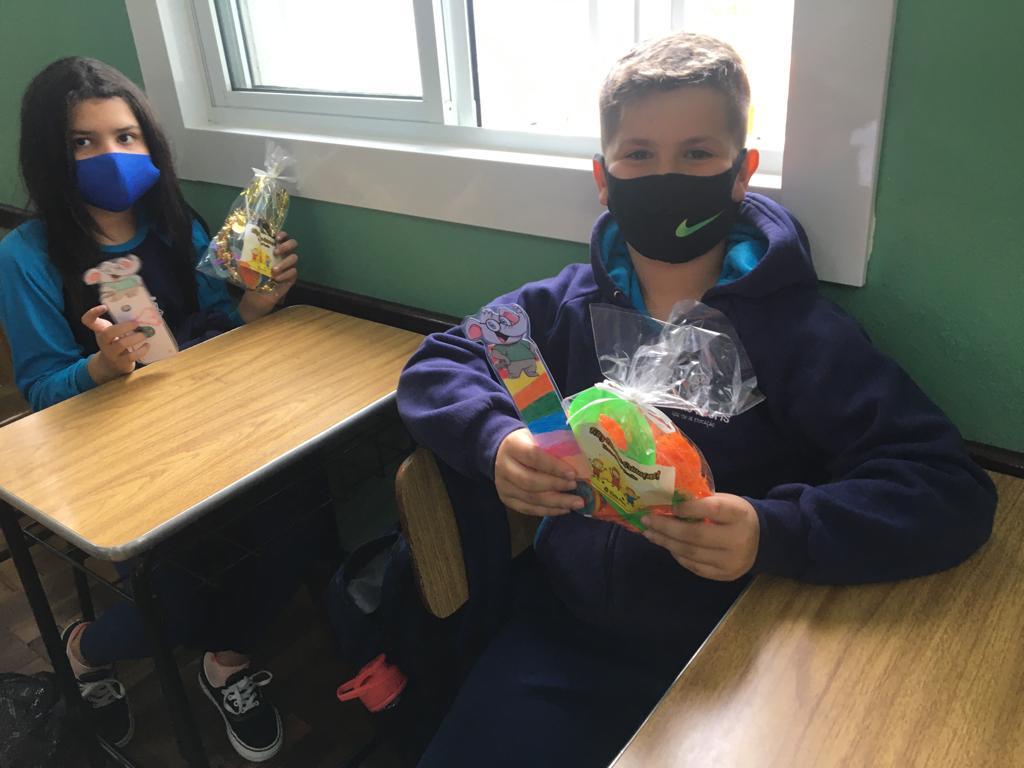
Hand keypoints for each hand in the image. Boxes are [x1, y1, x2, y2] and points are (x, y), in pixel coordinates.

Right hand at [81, 305, 149, 383]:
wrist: (111, 365)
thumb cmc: (114, 343)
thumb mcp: (112, 332)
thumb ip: (119, 322)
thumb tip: (140, 312)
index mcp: (100, 331)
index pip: (88, 320)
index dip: (93, 313)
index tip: (105, 307)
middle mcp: (103, 342)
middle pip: (108, 333)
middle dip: (123, 327)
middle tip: (136, 323)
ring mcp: (111, 353)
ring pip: (121, 344)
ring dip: (135, 338)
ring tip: (145, 334)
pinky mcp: (121, 362)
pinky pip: (131, 356)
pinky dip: (141, 350)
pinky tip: (147, 345)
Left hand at [238, 230, 299, 322]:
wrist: (255, 298)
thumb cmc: (251, 281)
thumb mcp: (246, 267)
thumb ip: (246, 256)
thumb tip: (239, 245)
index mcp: (272, 250)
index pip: (282, 237)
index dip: (282, 234)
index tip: (276, 237)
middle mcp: (282, 256)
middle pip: (293, 244)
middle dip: (287, 245)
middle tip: (277, 251)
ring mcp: (288, 267)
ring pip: (294, 258)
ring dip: (285, 262)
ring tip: (273, 270)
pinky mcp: (291, 278)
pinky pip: (293, 272)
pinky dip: (286, 274)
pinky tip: (277, 279)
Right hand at [495, 428, 583, 516]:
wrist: (503, 452)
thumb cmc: (528, 443)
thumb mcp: (537, 437)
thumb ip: (554, 446)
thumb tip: (581, 459)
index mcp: (513, 446)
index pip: (533, 457)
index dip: (554, 466)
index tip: (573, 473)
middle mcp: (504, 467)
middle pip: (530, 481)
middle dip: (556, 486)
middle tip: (576, 487)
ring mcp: (503, 486)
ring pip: (531, 498)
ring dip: (556, 502)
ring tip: (576, 503)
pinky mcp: (507, 499)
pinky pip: (528, 509)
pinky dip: (548, 510)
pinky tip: (564, 509)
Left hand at [641, 493, 759, 580]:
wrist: (762, 540)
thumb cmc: (735, 515)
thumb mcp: (725, 501)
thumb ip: (701, 502)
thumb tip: (666, 502)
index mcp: (738, 514)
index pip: (713, 509)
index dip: (689, 508)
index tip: (669, 505)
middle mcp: (737, 539)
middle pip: (695, 535)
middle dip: (666, 528)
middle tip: (646, 520)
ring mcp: (731, 561)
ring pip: (691, 553)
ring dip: (666, 542)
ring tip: (650, 533)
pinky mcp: (725, 575)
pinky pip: (694, 566)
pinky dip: (678, 555)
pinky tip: (667, 545)